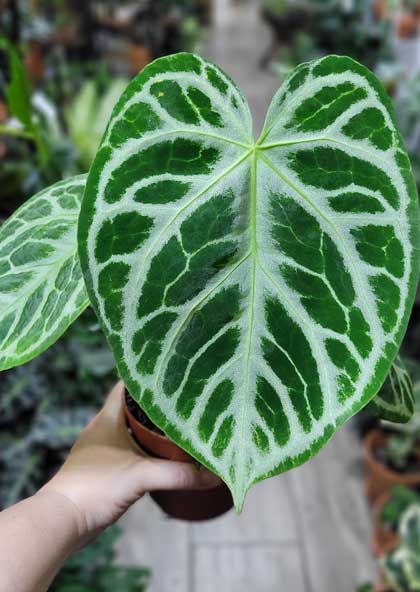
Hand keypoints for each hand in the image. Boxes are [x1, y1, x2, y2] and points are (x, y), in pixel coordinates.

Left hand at [40, 381, 220, 544]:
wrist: (63, 521)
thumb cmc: (95, 486)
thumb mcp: (141, 475)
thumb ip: (178, 474)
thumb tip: (214, 476)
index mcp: (107, 417)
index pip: (127, 384)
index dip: (147, 376)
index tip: (171, 372)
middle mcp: (104, 428)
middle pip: (132, 407)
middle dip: (157, 404)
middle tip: (183, 400)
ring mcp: (103, 449)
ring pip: (131, 430)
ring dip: (152, 429)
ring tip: (179, 426)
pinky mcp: (104, 469)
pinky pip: (130, 451)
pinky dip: (146, 450)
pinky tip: (162, 456)